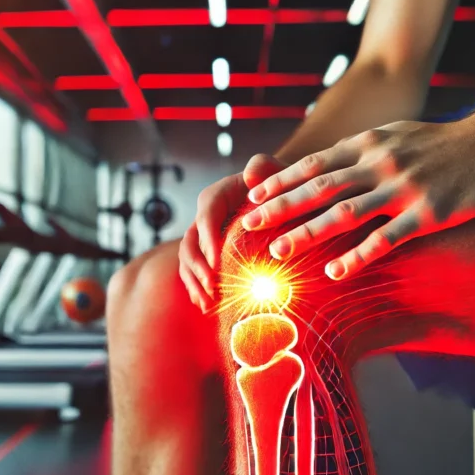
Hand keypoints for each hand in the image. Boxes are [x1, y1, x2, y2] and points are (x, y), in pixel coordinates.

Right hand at [180, 154, 285, 310]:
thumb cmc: (284, 188)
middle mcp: (206, 216)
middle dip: (199, 268)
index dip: (208, 240)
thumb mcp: (277, 172)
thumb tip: (249, 175)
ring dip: (195, 283)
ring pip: (189, 260)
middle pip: (191, 241)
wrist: (286, 203)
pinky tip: (207, 308)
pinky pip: (195, 272)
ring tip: (208, 305)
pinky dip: (197, 289)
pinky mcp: (209, 255)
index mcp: (218, 195)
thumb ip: (264, 167)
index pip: (206, 214)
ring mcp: (204, 237)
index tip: (218, 264)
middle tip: (213, 289)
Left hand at [242, 119, 474, 279]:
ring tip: (278, 251)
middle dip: (281, 207)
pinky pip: (386, 238)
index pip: (315, 163)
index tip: (251, 197)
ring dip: (308, 232)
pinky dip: (358, 256)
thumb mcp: (394, 134)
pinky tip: (335, 272)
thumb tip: (324, 162)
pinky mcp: (428, 213)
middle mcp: (380, 163)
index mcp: (368, 143)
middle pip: (320, 187)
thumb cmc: (440, 141)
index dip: (281, 180)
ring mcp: (403, 188)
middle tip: (248, 225)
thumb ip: (360, 148)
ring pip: (346, 213)